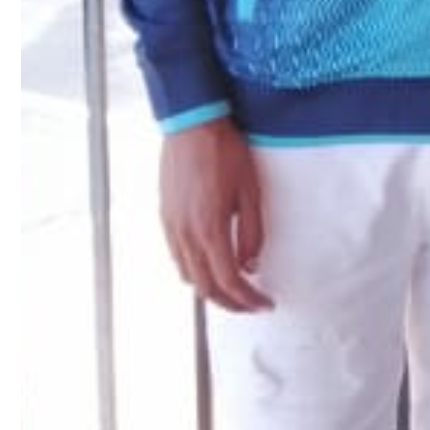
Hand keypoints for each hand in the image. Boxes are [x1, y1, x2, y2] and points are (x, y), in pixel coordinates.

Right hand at [159, 119, 268, 313]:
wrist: (192, 125)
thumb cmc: (225, 153)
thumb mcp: (251, 193)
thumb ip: (252, 233)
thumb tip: (250, 264)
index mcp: (209, 229)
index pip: (228, 280)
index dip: (247, 299)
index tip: (265, 304)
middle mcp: (184, 234)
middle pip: (204, 286)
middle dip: (229, 302)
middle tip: (252, 304)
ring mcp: (170, 227)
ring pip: (187, 274)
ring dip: (211, 288)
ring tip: (235, 289)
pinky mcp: (164, 217)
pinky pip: (177, 256)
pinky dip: (195, 270)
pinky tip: (211, 265)